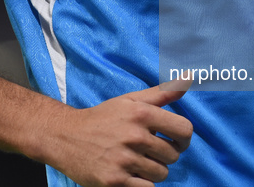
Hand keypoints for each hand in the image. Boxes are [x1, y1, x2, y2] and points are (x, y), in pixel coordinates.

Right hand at [44, 79, 192, 186]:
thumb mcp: (130, 100)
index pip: (184, 130)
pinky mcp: (115, 181)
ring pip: (161, 173)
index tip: (175, 141)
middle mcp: (135, 136)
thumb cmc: (103, 117)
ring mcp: (124, 160)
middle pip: (173, 155)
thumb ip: (162, 92)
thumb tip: (188, 78)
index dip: (183, 138)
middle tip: (146, 150)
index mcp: (141, 113)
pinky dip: (142, 183)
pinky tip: (129, 173)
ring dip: (152, 170)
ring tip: (135, 160)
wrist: (65, 137)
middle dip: (164, 154)